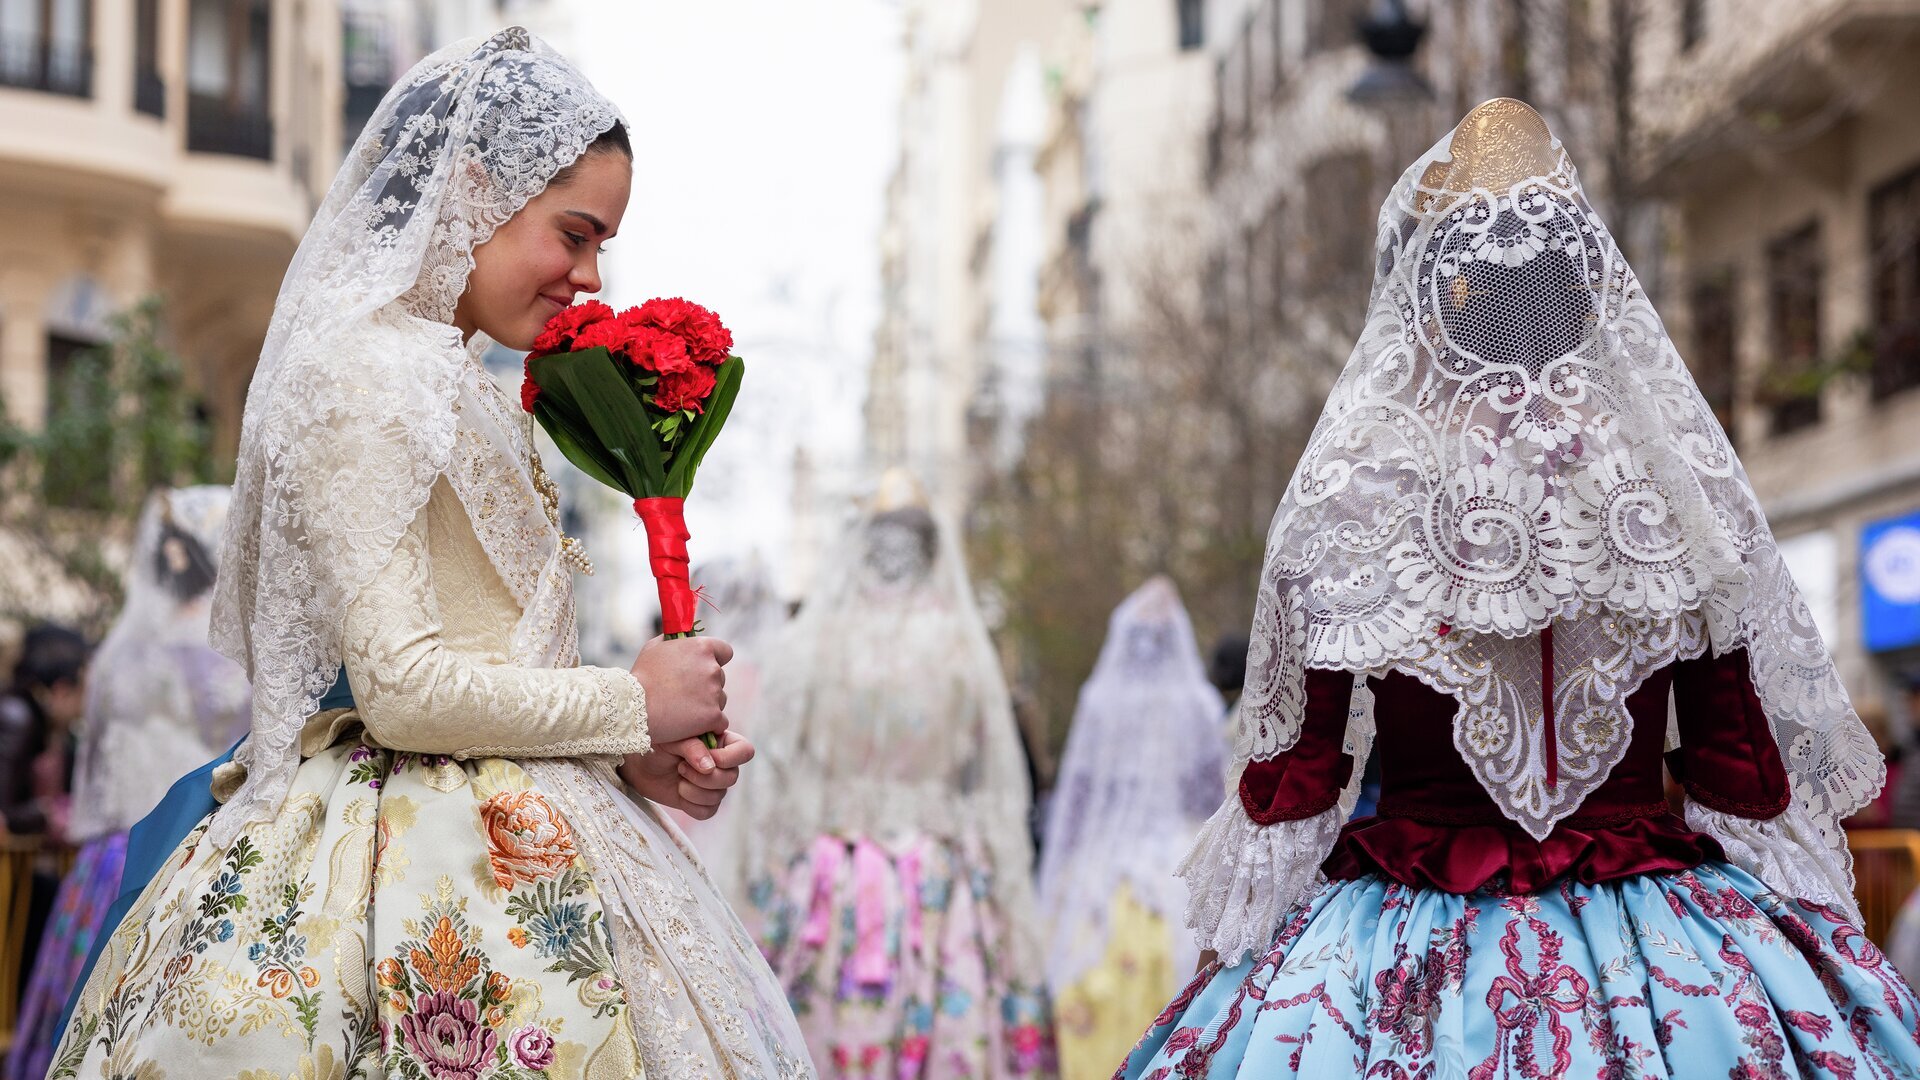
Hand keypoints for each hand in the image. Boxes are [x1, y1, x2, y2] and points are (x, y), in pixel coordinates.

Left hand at [618, 730, 755, 819]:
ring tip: (678, 776)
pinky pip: (708, 811)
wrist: (638, 762)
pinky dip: (691, 805)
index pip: (745, 751)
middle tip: (681, 767)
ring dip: (694, 790)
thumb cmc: (657, 742)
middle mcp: (722, 764)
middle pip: (732, 778)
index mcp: (722, 742)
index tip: (706, 758)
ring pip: (719, 796)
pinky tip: (679, 792)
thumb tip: (709, 767)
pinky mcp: (700, 802)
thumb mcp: (674, 737)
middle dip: (704, 777)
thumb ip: (693, 748)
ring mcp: (712, 785)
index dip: (729, 758)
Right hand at [629, 635, 732, 746]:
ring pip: (721, 699)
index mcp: (702, 648)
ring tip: (684, 709)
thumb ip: (675, 641)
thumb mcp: (654, 647)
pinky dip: (710, 724)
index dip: (716, 660)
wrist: (635, 707)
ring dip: (708, 704)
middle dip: (707, 684)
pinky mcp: (713, 715)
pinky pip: (720, 721)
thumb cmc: (642, 676)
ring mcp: (714, 693)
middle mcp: (712, 668)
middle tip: (685, 693)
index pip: (725, 651)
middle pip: (721, 677)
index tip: (705, 668)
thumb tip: (683, 639)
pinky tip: (693, 725)